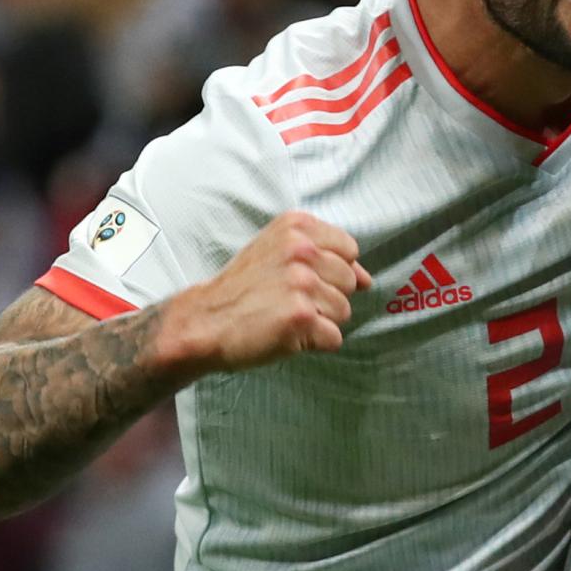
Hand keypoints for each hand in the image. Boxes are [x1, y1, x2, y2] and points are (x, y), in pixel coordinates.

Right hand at [155, 211, 373, 378]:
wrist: (204, 320)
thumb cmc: (242, 289)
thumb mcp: (277, 253)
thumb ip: (324, 257)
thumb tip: (366, 279)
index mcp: (298, 227)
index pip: (349, 249)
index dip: (331, 270)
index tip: (302, 279)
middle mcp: (302, 250)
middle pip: (349, 282)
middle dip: (326, 297)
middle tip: (287, 301)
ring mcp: (303, 283)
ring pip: (344, 311)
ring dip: (319, 322)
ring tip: (284, 316)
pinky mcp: (302, 317)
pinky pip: (333, 338)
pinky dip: (313, 343)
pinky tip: (285, 334)